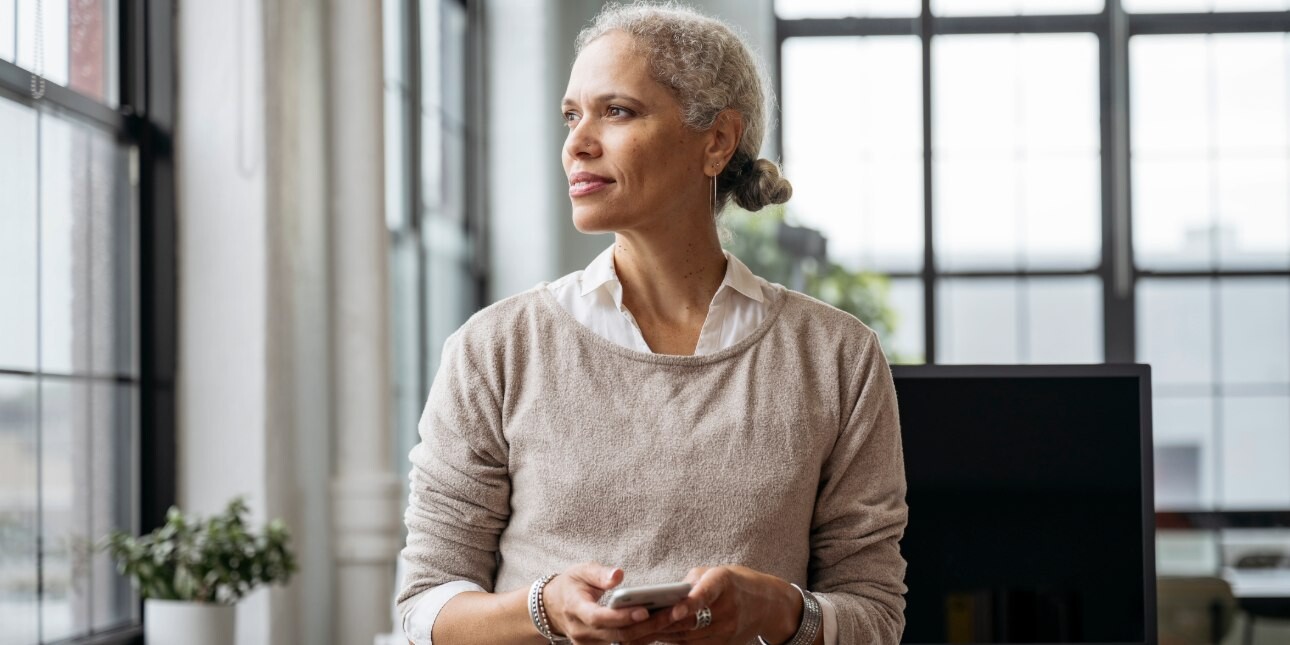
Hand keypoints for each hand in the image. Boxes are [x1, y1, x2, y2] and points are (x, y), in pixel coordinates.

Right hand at [544, 562, 687, 644]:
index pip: (598, 618)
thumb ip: (599, 573)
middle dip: (648, 625)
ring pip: (624, 643)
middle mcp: (582, 632)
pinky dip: (645, 635)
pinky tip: (666, 624)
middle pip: (617, 635)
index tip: (644, 610)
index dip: (621, 617)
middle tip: (675, 612)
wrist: (554, 606)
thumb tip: (619, 574)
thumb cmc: (572, 584)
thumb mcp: (581, 571)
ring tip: (678, 617)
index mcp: (575, 609)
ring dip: (652, 632)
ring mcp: (590, 644)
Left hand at [626, 565, 800, 644]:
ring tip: (634, 632)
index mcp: (724, 582)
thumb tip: (662, 596)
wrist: (768, 604)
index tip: (673, 610)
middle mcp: (727, 608)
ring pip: (687, 636)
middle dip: (659, 623)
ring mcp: (726, 629)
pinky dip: (672, 640)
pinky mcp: (723, 643)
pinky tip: (654, 637)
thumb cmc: (735, 582)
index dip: (690, 603)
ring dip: (660, 635)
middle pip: (690, 620)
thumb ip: (691, 582)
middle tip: (632, 623)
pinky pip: (692, 644)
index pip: (706, 593)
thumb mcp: (716, 572)